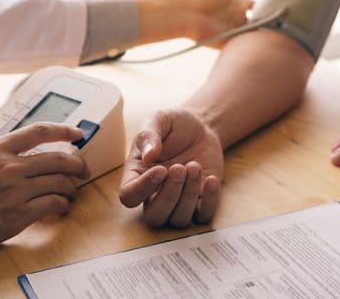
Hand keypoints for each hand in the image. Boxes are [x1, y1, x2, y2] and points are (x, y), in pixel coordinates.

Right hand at [0, 123, 88, 290]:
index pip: (38, 132)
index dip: (63, 131)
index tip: (77, 133)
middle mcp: (8, 166)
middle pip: (57, 158)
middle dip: (76, 164)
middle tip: (82, 169)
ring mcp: (14, 190)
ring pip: (59, 182)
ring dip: (71, 187)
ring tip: (72, 191)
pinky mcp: (17, 215)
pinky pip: (52, 205)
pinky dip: (62, 205)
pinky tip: (61, 208)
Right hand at [119, 108, 223, 226]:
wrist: (201, 127)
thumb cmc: (174, 125)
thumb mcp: (159, 119)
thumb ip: (149, 134)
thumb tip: (148, 155)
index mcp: (137, 174)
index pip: (129, 196)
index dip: (142, 189)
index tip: (161, 170)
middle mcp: (154, 193)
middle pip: (154, 216)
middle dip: (168, 196)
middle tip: (180, 168)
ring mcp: (178, 200)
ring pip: (179, 219)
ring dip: (189, 195)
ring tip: (195, 166)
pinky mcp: (200, 201)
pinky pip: (203, 216)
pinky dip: (209, 201)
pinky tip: (210, 179)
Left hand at [181, 0, 285, 42]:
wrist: (186, 11)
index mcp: (239, 2)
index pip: (262, 4)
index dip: (276, 4)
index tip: (294, 4)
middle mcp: (239, 16)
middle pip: (263, 21)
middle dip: (277, 22)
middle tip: (296, 22)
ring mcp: (234, 31)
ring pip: (258, 35)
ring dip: (270, 34)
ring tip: (291, 34)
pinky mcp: (230, 44)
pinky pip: (248, 46)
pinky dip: (259, 45)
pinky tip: (276, 44)